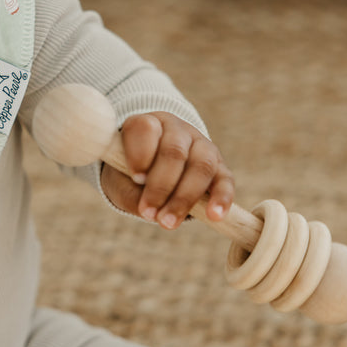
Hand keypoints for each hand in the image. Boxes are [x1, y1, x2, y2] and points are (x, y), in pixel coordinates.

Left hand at [100, 112, 233, 229]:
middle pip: (175, 151)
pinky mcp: (220, 166)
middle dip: (161, 186)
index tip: (137, 178)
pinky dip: (221, 198)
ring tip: (168, 222)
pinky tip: (214, 215)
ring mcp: (202, 145)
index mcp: (148, 124)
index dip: (141, 154)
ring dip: (185, 197)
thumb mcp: (121, 181)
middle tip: (148, 213)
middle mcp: (176, 130)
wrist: (152, 174)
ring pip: (201, 165)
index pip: (146, 128)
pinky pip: (225, 180)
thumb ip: (131, 194)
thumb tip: (151, 213)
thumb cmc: (131, 175)